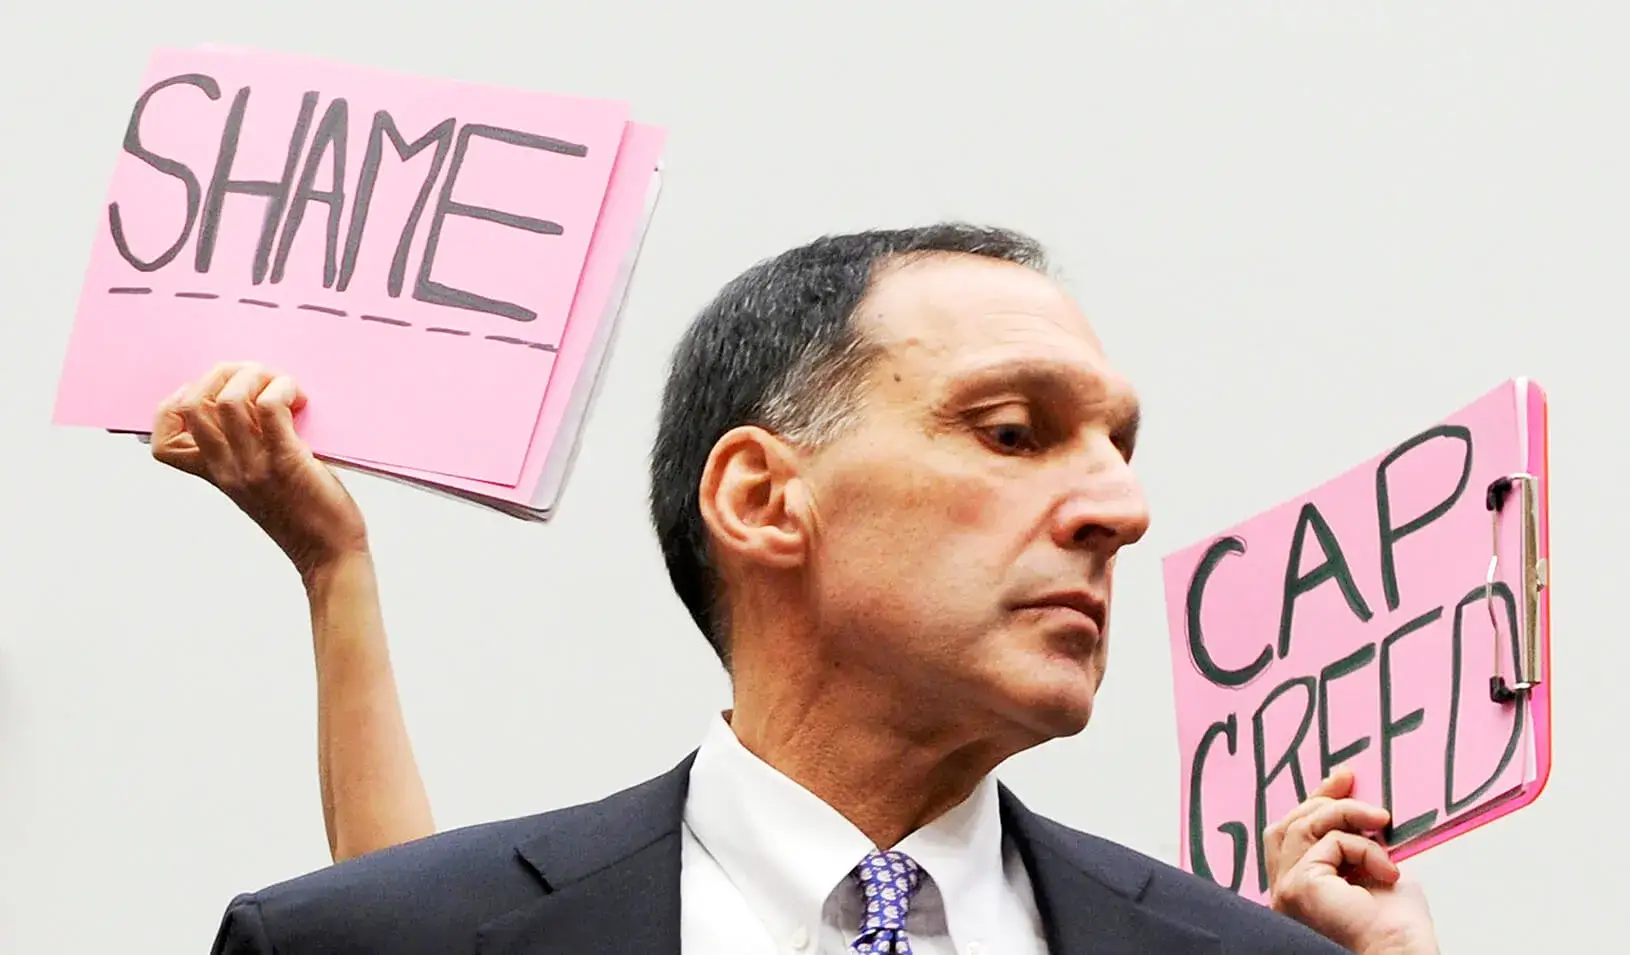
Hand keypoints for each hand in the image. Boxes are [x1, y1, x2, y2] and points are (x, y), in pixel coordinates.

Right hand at [151, 362, 368, 582]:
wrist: (329, 556)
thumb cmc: (306, 514)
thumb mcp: (263, 483)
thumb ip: (250, 451)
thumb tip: (258, 402)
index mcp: (216, 475)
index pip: (163, 443)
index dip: (173, 407)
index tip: (212, 393)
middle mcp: (226, 469)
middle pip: (191, 405)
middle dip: (223, 374)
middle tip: (261, 378)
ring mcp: (252, 466)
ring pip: (227, 400)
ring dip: (256, 377)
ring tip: (284, 385)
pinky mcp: (285, 462)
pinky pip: (269, 408)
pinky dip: (282, 390)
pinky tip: (300, 399)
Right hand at [1264, 768, 1438, 954]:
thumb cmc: (1397, 929)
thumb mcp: (1372, 869)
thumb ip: (1354, 843)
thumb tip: (1359, 808)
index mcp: (1300, 890)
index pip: (1293, 836)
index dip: (1314, 803)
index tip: (1342, 781)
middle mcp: (1284, 891)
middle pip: (1287, 826)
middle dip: (1321, 798)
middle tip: (1350, 779)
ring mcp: (1286, 890)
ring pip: (1303, 825)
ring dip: (1347, 813)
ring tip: (1382, 821)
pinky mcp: (1299, 887)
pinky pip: (1328, 842)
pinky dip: (1362, 847)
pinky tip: (1386, 870)